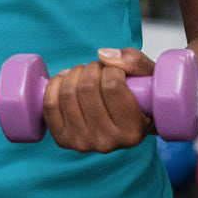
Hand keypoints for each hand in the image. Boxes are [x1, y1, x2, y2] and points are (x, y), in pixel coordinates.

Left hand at [41, 47, 155, 151]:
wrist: (124, 122)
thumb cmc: (140, 98)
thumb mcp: (148, 76)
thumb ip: (132, 61)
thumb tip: (102, 55)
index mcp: (132, 131)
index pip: (112, 86)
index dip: (111, 69)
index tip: (115, 70)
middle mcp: (107, 142)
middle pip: (87, 88)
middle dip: (91, 68)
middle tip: (98, 70)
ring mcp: (82, 143)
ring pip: (68, 94)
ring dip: (74, 73)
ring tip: (84, 74)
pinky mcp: (63, 139)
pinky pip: (49, 105)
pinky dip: (55, 85)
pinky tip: (66, 80)